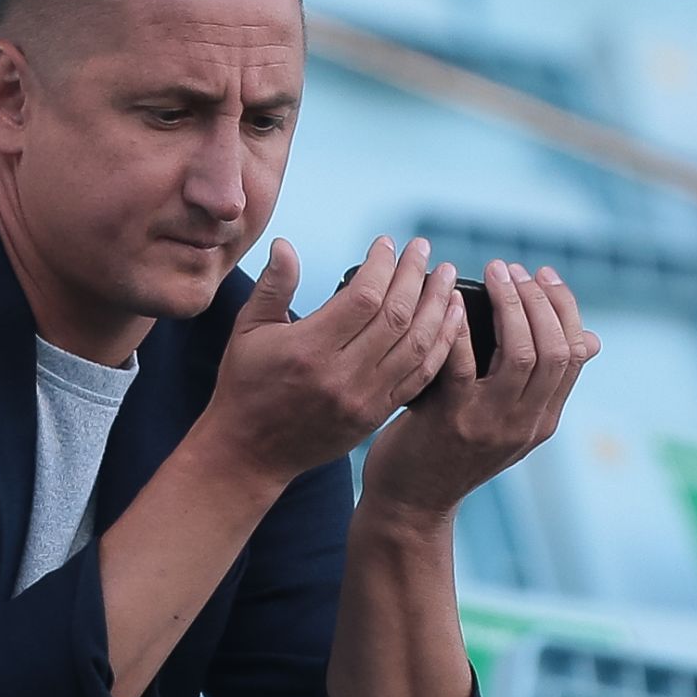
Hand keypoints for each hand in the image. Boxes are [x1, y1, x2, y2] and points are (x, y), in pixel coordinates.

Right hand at [201, 235, 463, 487]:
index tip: (386, 243)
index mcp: (309, 349)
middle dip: (415, 276)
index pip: (363, 297)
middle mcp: (342, 376)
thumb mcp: (248, 331)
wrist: (250, 453)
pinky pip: (420, 376)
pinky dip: (441, 344)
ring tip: (446, 276)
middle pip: (396, 316)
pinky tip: (451, 318)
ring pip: (416, 345)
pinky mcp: (376, 415)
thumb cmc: (245, 385)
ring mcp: (364, 399)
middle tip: (423, 248)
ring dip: (437, 306)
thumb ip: (273, 287)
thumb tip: (285, 244)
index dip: (381, 265)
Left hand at [357, 260, 600, 523]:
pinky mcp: (450, 421)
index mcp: (542, 419)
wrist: (410, 504)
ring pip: (522, 354)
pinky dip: (460, 327)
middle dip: (538, 299)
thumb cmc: (449, 451)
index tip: (544, 274)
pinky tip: (451, 301)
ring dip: (510, 305)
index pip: (574, 353)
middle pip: (555, 349)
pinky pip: (462, 365)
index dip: (564, 308)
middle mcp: (525, 424)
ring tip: (493, 275)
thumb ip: (535, 385)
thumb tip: (589, 340)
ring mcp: (491, 425)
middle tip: (512, 269)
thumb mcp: (504, 422)